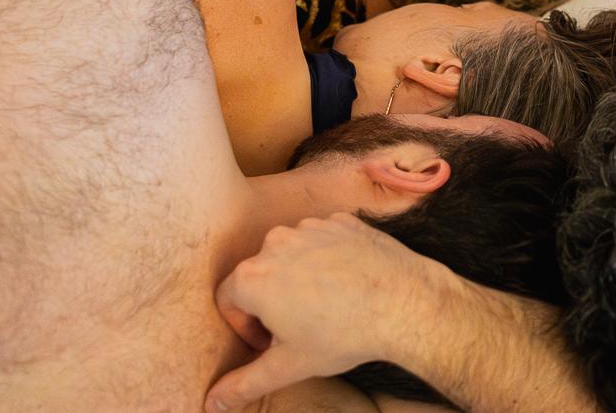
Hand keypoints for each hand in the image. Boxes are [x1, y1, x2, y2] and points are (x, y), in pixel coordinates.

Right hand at [207, 213, 447, 410]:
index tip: (270, 343)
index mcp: (252, 277)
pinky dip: (326, 259)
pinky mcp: (340, 220)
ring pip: (290, 255)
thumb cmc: (343, 335)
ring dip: (297, 277)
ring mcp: (309, 227)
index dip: (244, 326)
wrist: (403, 302)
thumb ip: (243, 384)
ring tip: (325, 305)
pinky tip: (346, 283)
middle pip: (258, 275)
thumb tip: (212, 404)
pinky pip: (321, 240)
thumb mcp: (288, 366)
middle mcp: (275, 243)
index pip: (227, 300)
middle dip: (270, 302)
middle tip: (298, 327)